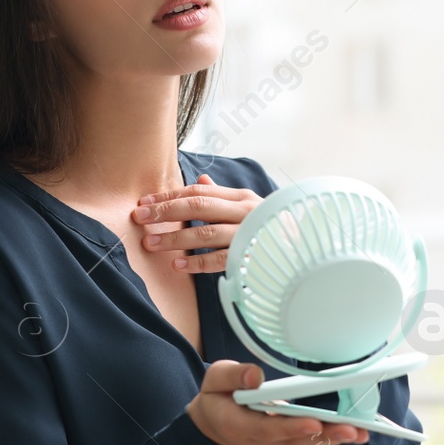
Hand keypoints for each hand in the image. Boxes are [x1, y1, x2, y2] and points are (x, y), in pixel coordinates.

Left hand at [134, 173, 260, 272]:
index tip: (143, 203)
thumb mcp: (248, 207)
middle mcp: (243, 212)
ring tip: (151, 243)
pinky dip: (197, 263)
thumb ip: (222, 195)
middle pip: (198, 206)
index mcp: (240, 198)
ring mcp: (248, 234)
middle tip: (139, 217)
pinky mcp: (250, 257)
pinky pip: (220, 260)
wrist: (305, 252)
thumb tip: (199, 179)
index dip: (168, 196)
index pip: (197, 192)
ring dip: (174, 238)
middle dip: (165, 211)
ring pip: (205, 233)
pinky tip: (178, 265)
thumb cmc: (270, 228)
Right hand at [186, 360, 368, 444]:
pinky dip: (328, 438)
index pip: (266, 429)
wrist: (212, 427)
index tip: (313, 422)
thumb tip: (255, 376)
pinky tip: (351, 432)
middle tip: (351, 429)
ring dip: (332, 439)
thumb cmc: (216, 398)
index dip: (290, 427)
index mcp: (237, 424)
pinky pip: (306, 444)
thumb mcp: (214, 380)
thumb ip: (232, 376)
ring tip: (359, 431)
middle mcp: (257, 441)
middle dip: (323, 435)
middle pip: (293, 441)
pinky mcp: (282, 444)